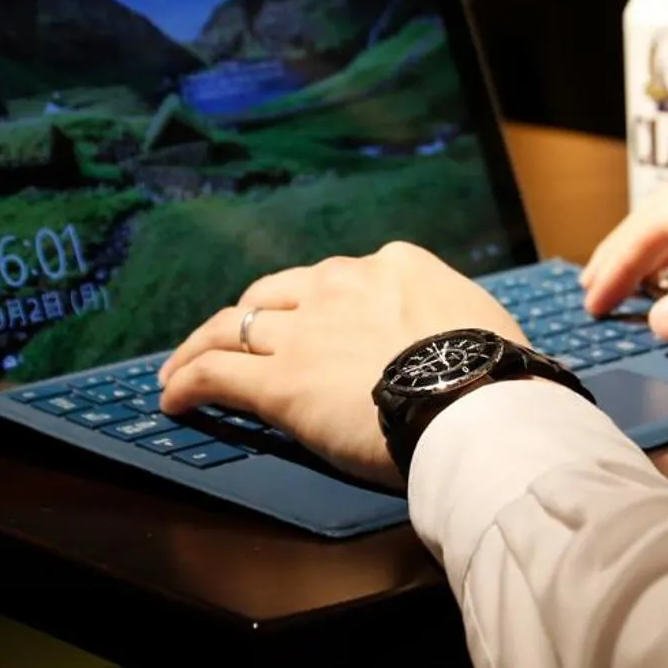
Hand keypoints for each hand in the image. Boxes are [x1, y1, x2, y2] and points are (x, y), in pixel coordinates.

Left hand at [158, 242, 525, 487]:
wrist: (476, 401)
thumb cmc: (494, 372)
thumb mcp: (478, 318)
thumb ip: (447, 318)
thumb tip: (453, 338)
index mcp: (393, 266)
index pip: (337, 280)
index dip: (317, 306)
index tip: (314, 326)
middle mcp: (340, 286)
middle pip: (274, 294)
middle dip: (250, 316)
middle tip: (232, 339)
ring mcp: (304, 332)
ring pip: (232, 328)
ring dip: (200, 346)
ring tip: (178, 369)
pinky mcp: (279, 383)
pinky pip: (216, 374)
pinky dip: (187, 383)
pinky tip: (173, 398)